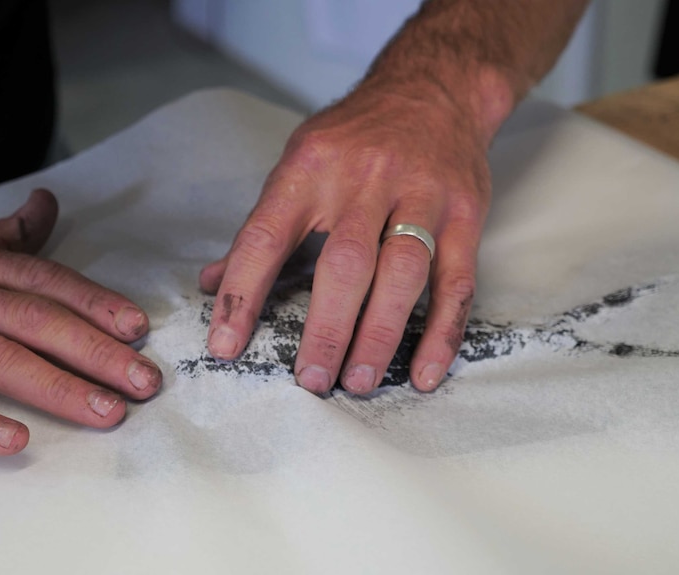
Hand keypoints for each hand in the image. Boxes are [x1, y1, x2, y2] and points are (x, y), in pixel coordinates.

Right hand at [0, 189, 161, 454]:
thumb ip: (3, 234)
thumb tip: (48, 203)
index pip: (43, 280)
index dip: (94, 302)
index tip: (138, 328)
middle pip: (34, 318)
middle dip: (95, 350)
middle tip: (145, 382)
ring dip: (57, 385)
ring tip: (107, 411)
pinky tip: (17, 440)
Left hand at [200, 83, 490, 394]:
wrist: (435, 88)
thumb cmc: (357, 135)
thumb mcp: (301, 161)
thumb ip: (263, 225)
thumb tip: (213, 283)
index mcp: (311, 167)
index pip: (267, 235)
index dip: (243, 294)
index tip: (226, 346)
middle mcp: (365, 179)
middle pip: (345, 262)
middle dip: (326, 327)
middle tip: (311, 381)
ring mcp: (422, 196)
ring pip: (403, 273)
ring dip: (380, 334)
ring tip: (360, 382)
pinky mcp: (465, 214)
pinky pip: (457, 281)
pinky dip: (441, 331)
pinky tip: (425, 371)